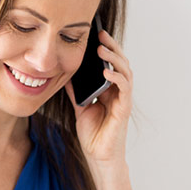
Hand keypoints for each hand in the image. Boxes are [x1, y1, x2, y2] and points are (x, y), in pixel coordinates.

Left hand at [65, 30, 132, 165]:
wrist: (97, 155)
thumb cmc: (92, 134)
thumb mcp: (80, 107)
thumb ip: (76, 91)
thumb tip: (65, 75)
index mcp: (109, 90)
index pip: (111, 63)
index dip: (106, 49)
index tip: (95, 35)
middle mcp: (118, 92)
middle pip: (120, 63)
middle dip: (112, 47)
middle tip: (101, 34)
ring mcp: (123, 99)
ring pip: (125, 72)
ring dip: (115, 59)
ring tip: (102, 50)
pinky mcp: (124, 109)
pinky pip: (124, 89)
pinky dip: (116, 78)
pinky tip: (106, 72)